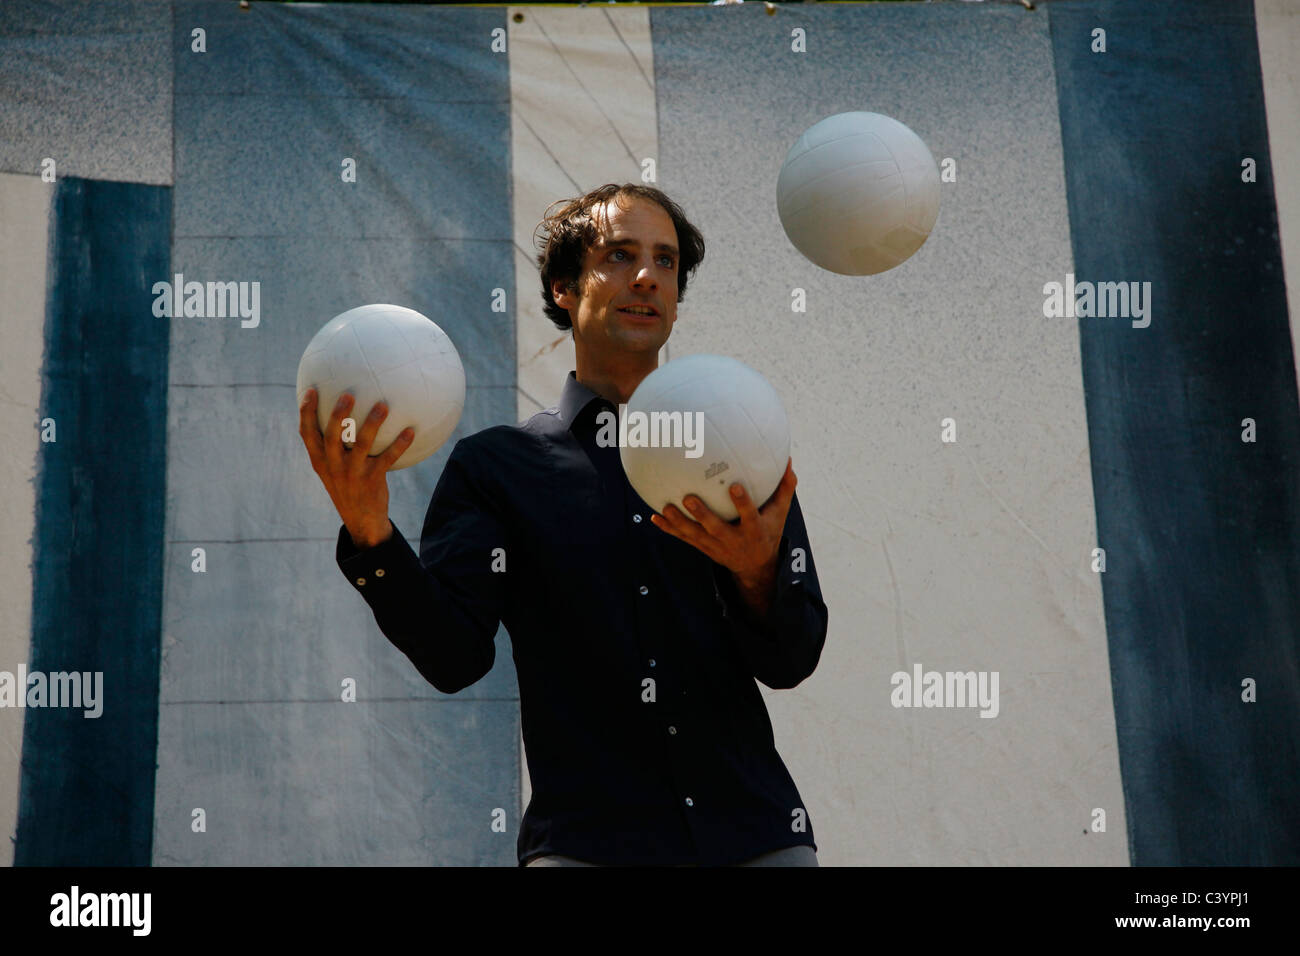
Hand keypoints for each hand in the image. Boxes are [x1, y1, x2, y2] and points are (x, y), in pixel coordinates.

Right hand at [298, 388, 414, 548]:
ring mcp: (352, 473)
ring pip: (362, 445)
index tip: (310, 390)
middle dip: (338, 415)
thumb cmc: (347, 485)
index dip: (306, 412)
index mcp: (320, 460)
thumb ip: (332, 445)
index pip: (306, 434)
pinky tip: (411, 431)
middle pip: (332, 436)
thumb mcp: (332, 469)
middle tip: (348, 395)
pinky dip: (400, 444)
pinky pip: (388, 458)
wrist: (362, 520)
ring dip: (372, 424)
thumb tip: (340, 412)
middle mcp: (333, 466)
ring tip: (383, 405)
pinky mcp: (372, 480)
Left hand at [650, 458, 795, 582]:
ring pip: (695, 535)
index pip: (749, 516)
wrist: (755, 566)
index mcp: (754, 530)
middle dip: (702, 515)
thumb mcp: (780, 513)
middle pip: (715, 528)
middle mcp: (733, 540)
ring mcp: (716, 546)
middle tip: (688, 498)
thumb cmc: (768, 531)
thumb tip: (789, 459)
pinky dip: (669, 529)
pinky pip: (684, 538)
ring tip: (665, 508)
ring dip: (679, 523)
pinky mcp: (703, 548)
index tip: (735, 486)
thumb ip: (784, 488)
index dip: (743, 503)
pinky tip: (654, 517)